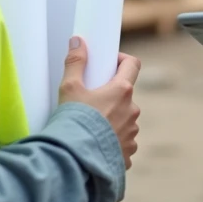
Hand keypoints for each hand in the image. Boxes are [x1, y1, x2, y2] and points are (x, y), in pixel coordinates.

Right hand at [58, 37, 141, 167]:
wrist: (74, 160)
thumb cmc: (73, 122)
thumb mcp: (70, 88)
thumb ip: (75, 62)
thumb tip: (78, 41)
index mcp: (122, 91)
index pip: (132, 64)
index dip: (122, 60)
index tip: (109, 64)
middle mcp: (132, 111)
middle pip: (125, 95)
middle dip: (111, 95)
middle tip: (91, 100)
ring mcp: (132, 133)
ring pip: (125, 120)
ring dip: (113, 120)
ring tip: (91, 127)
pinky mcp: (128, 153)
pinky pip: (123, 143)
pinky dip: (113, 142)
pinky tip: (96, 145)